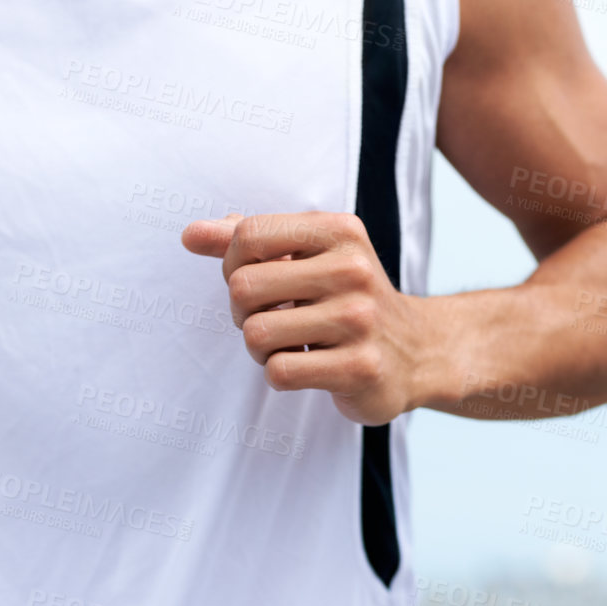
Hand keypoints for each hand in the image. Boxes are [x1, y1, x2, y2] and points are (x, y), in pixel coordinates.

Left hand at [182, 212, 432, 426]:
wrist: (416, 352)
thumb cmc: (347, 299)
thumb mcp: (308, 255)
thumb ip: (249, 240)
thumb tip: (190, 235)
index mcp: (340, 231)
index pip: (248, 235)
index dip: (232, 263)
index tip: (256, 280)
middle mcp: (353, 269)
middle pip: (243, 286)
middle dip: (242, 312)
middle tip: (272, 319)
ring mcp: (359, 320)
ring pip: (255, 334)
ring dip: (259, 348)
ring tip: (290, 344)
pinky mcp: (359, 367)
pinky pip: (279, 372)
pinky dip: (280, 374)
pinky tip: (308, 365)